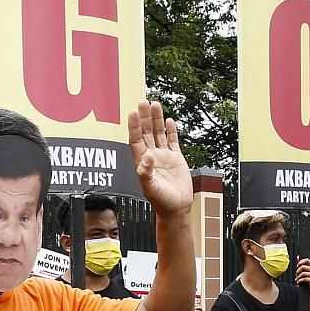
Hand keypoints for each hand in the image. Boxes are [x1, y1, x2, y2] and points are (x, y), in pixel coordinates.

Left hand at [128, 100, 192, 217]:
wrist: (176, 209)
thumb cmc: (161, 202)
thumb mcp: (151, 189)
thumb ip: (146, 173)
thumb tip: (147, 156)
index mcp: (142, 162)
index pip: (135, 140)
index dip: (134, 126)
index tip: (133, 113)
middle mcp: (151, 156)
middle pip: (146, 132)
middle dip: (144, 117)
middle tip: (143, 101)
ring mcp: (163, 156)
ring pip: (158, 133)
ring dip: (156, 120)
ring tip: (155, 104)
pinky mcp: (176, 158)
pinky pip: (172, 141)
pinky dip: (171, 131)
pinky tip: (170, 120)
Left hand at [294, 258, 309, 289]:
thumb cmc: (308, 279)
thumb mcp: (305, 271)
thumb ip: (302, 264)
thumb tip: (298, 256)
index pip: (307, 260)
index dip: (301, 262)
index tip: (297, 266)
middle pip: (303, 267)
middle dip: (298, 271)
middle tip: (296, 274)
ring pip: (303, 273)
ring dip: (298, 277)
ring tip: (296, 279)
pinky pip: (305, 279)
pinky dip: (300, 280)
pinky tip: (298, 282)